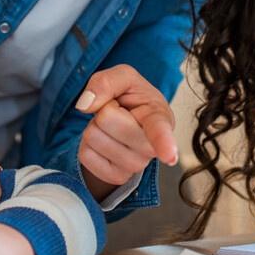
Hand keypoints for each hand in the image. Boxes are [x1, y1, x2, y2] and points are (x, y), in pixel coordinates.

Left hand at [74, 64, 177, 199]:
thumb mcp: (124, 77)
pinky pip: (85, 156)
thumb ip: (106, 81)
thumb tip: (86, 105)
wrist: (129, 122)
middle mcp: (151, 147)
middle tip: (119, 112)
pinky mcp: (117, 177)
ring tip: (113, 127)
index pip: (159, 130)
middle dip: (104, 109)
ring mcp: (135, 165)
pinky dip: (87, 144)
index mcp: (160, 117)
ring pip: (92, 137)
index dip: (164, 142)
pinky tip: (106, 141)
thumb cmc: (133, 99)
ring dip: (95, 126)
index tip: (169, 157)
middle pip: (106, 119)